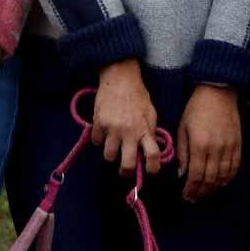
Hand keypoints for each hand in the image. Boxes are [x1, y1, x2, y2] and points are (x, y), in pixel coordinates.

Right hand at [92, 60, 161, 175]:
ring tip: (114, 146)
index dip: (153, 168)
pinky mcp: (98, 124)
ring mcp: (112, 129)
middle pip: (127, 164)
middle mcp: (129, 132)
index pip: (153, 155)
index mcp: (145, 130)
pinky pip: (96, 142)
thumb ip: (150, 132)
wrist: (119, 79)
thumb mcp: (150, 113)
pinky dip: (99, 140)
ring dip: (111, 154)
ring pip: (108, 156)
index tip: (150, 171)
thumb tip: (150, 150)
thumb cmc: (138, 96)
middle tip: (125, 169)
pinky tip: (104, 132)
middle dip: (126, 171)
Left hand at [176, 85, 241, 201]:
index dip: (190, 189)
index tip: (185, 196)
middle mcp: (216, 149)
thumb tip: (181, 174)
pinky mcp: (238, 145)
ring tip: (205, 192)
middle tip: (193, 197)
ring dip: (214, 188)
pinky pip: (234, 167)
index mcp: (199, 146)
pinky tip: (220, 182)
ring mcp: (229, 148)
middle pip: (209, 180)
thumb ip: (182, 153)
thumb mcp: (182, 129)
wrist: (218, 93)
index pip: (195, 176)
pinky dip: (227, 178)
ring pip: (223, 177)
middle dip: (200, 191)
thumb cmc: (196, 109)